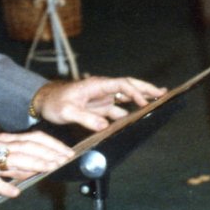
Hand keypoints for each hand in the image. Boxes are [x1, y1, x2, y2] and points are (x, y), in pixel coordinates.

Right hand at [0, 130, 75, 199]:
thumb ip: (12, 163)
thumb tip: (35, 168)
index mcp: (1, 141)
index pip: (32, 138)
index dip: (51, 144)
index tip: (67, 151)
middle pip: (26, 147)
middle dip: (48, 153)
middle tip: (65, 160)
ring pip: (12, 160)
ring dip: (32, 164)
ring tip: (49, 169)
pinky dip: (3, 187)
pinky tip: (14, 193)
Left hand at [33, 75, 166, 133]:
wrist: (44, 101)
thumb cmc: (54, 102)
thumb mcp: (66, 111)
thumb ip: (84, 117)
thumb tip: (104, 125)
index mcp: (96, 85)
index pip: (121, 85)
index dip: (135, 92)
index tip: (145, 103)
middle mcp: (102, 89)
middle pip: (128, 86)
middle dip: (146, 89)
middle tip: (165, 93)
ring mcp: (102, 98)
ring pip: (126, 97)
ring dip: (141, 100)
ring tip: (159, 104)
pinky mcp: (100, 107)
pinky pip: (119, 108)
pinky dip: (130, 111)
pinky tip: (139, 118)